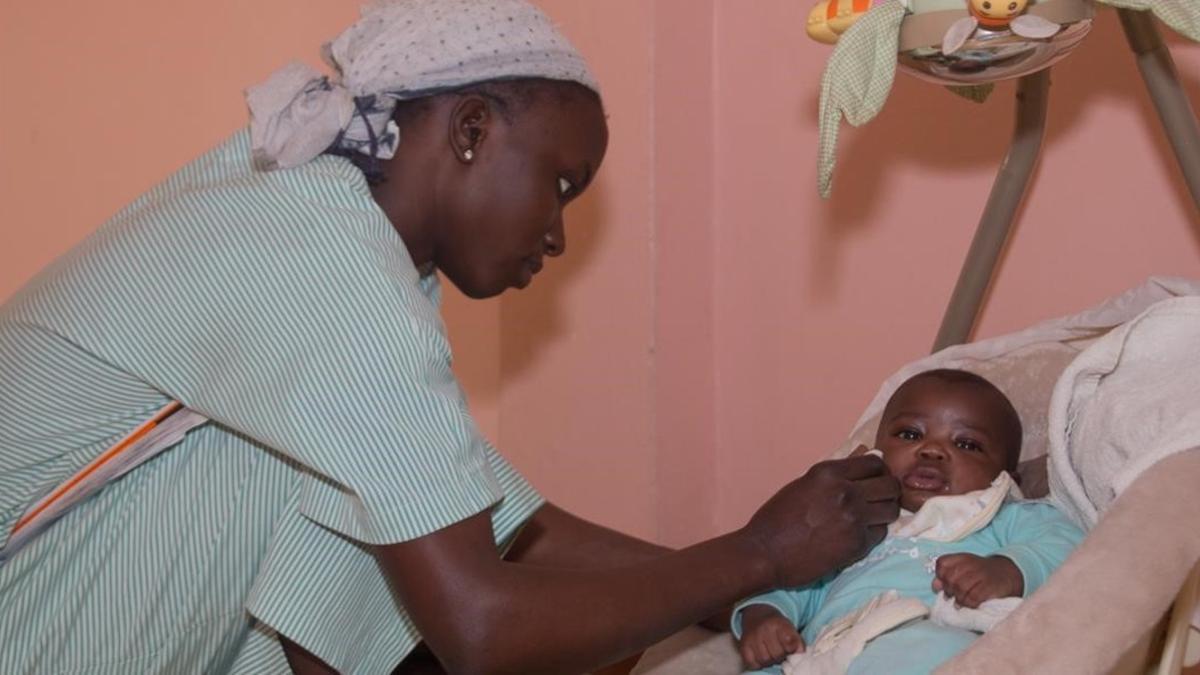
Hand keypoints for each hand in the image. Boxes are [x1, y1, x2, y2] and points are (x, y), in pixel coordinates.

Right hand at [738, 605, 804, 668]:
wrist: (757, 615)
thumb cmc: (777, 625)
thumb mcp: (790, 627)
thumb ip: (797, 641)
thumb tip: (800, 653)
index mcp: (778, 623)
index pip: (789, 643)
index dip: (792, 649)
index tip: (791, 648)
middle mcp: (763, 629)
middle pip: (777, 654)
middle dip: (781, 655)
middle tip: (780, 650)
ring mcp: (751, 637)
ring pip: (764, 660)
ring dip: (770, 660)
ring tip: (771, 653)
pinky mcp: (743, 646)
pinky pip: (752, 663)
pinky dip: (758, 663)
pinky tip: (761, 655)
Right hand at [741, 450, 899, 587]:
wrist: (765, 553)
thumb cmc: (777, 519)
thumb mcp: (804, 485)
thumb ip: (834, 476)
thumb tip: (862, 463)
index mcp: (829, 472)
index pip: (875, 463)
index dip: (879, 472)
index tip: (876, 480)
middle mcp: (846, 491)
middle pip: (890, 486)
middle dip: (888, 492)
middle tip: (879, 499)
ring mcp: (854, 518)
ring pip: (891, 510)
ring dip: (884, 513)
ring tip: (872, 517)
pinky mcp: (858, 544)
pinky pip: (880, 533)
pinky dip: (873, 533)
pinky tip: (858, 534)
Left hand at [933, 553, 1024, 607]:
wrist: (1006, 573)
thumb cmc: (980, 573)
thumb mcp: (963, 569)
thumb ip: (947, 575)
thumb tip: (935, 585)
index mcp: (962, 558)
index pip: (942, 563)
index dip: (940, 575)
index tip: (944, 583)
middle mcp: (971, 564)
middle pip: (951, 578)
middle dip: (949, 589)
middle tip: (951, 596)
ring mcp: (981, 575)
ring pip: (961, 588)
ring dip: (958, 598)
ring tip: (959, 603)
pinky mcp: (990, 586)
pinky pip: (974, 597)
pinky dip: (969, 603)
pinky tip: (969, 605)